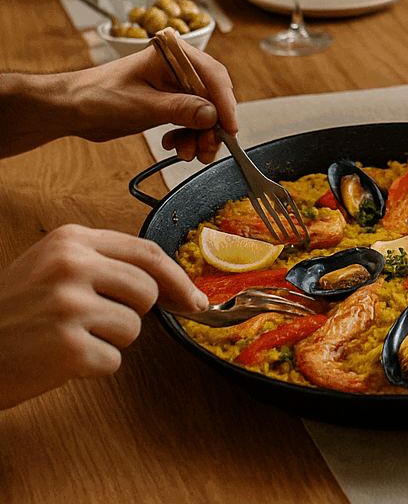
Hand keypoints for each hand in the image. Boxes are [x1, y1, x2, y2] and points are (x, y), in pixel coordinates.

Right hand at [0, 225, 206, 408]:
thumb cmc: (12, 313)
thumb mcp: (51, 267)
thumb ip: (104, 263)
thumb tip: (172, 284)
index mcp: (70, 240)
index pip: (146, 252)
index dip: (177, 277)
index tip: (193, 297)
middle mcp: (72, 266)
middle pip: (148, 290)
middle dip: (131, 312)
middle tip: (93, 320)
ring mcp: (70, 306)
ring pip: (134, 327)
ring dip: (109, 340)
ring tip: (68, 336)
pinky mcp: (69, 347)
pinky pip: (113, 359)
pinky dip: (93, 365)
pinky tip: (59, 358)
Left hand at [62, 42, 236, 163]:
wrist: (71, 109)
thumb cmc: (97, 96)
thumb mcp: (141, 105)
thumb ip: (180, 109)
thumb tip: (212, 114)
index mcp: (173, 54)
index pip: (212, 75)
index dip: (225, 103)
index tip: (229, 128)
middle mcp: (178, 67)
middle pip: (212, 95)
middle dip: (212, 125)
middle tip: (208, 149)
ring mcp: (175, 85)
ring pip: (204, 111)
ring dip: (201, 135)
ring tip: (189, 153)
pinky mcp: (169, 102)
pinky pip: (191, 119)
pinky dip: (188, 136)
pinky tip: (174, 145)